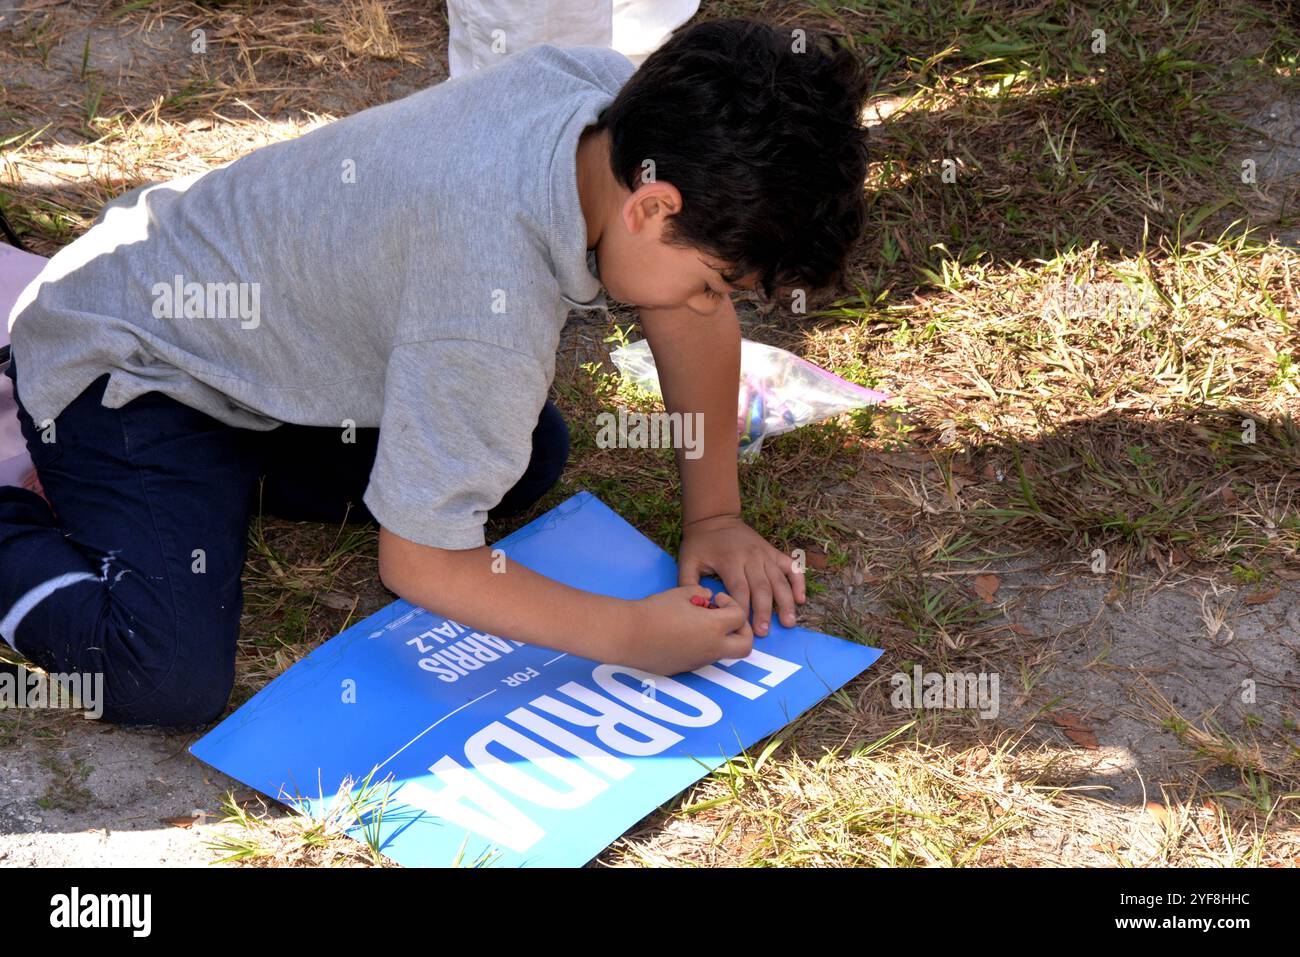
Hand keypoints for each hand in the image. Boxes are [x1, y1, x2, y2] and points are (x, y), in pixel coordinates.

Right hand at [616, 585, 752, 674]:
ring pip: (725, 654)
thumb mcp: (681, 593)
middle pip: (746, 646)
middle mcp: (711, 648)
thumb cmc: (654, 610)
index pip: (740, 617)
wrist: (628, 635)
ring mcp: (699, 661)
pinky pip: (704, 658)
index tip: (716, 600)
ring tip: (699, 623)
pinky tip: (683, 633)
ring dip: (721, 638)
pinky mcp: (685, 668)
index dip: (731, 603)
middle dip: (743, 631)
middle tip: (727, 618)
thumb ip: (700, 593)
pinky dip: (703, 646)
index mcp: (714, 627)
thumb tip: (708, 598)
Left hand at [677, 514, 805, 636]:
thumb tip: (695, 607)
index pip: (739, 588)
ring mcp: (764, 554)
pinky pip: (791, 566)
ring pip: (778, 580)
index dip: (741, 608)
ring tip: (788, 621)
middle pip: (761, 587)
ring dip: (785, 601)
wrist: (715, 518)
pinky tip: (801, 598)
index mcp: (729, 561)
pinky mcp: (773, 552)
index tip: (742, 627)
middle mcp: (750, 557)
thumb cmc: (700, 544)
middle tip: (764, 632)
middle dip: (764, 611)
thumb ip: (688, 584)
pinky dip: (798, 581)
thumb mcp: (687, 560)